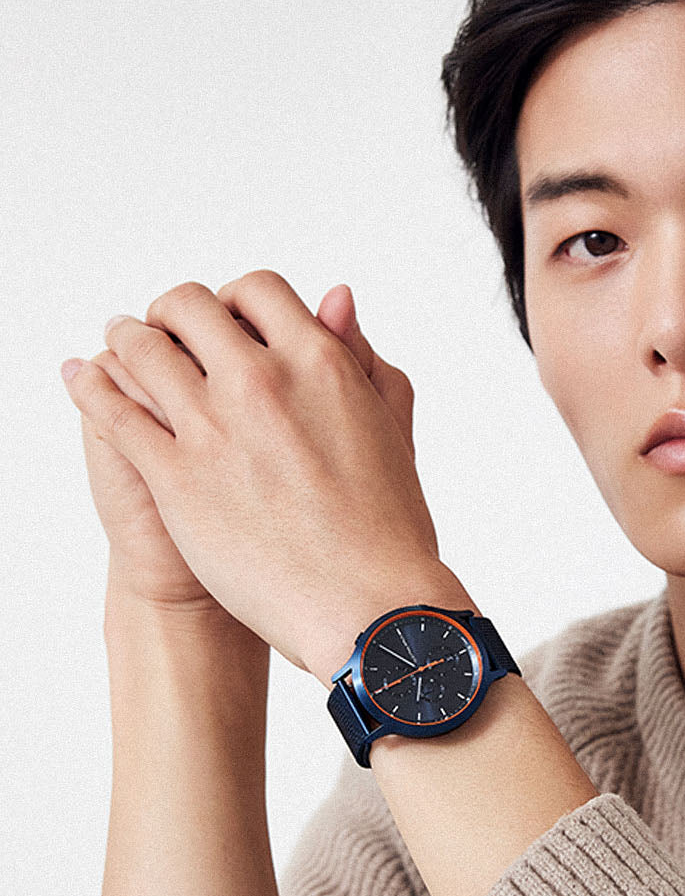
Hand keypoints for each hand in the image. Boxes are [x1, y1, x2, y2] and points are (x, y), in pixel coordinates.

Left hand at [61, 271, 456, 679]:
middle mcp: (263, 382)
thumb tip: (336, 296)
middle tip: (164, 327)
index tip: (227, 320)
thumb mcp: (389, 422)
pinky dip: (92, 388)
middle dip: (174, 312)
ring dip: (127, 338)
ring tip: (121, 343)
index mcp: (319, 362)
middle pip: (191, 307)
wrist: (368, 605)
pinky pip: (116, 414)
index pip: (258, 290)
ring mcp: (215, 428)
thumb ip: (360, 354)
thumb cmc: (390, 525)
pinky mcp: (177, 478)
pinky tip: (84, 380)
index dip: (236, 300)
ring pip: (144, 351)